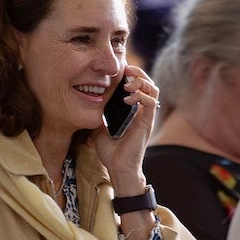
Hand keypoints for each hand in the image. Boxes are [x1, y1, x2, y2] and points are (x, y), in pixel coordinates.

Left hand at [92, 65, 159, 192]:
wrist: (118, 169)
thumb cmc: (111, 153)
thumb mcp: (99, 129)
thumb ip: (98, 116)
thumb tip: (86, 107)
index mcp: (132, 110)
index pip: (137, 85)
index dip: (131, 74)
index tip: (119, 70)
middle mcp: (142, 111)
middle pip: (148, 82)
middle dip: (138, 73)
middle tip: (125, 70)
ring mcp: (146, 116)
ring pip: (153, 89)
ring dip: (141, 82)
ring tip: (127, 85)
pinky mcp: (147, 123)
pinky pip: (151, 103)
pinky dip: (141, 96)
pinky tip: (127, 99)